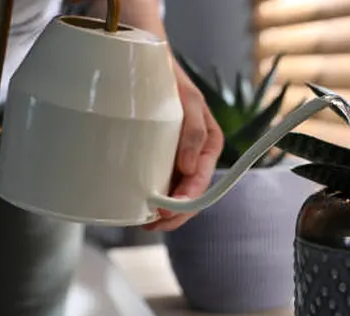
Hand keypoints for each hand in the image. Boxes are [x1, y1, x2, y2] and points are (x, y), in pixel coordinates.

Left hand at [144, 63, 223, 230]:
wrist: (144, 59)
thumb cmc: (170, 77)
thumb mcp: (189, 99)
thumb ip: (195, 130)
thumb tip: (190, 168)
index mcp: (210, 143)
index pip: (203, 181)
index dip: (188, 200)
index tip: (167, 210)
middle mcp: (196, 154)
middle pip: (191, 194)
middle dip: (175, 213)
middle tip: (152, 223)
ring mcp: (177, 156)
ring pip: (176, 192)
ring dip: (163, 210)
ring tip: (144, 221)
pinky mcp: (159, 155)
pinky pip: (161, 181)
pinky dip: (152, 196)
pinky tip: (139, 205)